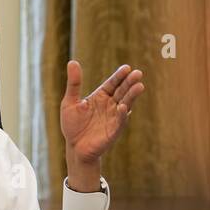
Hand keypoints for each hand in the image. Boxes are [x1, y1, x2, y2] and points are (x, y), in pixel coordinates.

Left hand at [60, 61, 143, 188]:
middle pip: (121, 91)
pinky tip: (124, 107)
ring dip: (132, 96)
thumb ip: (74, 83)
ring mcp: (113, 117)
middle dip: (129, 83)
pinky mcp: (114, 130)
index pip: (112, 84)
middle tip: (138, 73)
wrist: (75, 147)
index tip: (126, 68)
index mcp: (100, 96)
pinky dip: (122, 115)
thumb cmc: (72, 124)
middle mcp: (110, 105)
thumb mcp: (70, 102)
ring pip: (125, 104)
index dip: (119, 76)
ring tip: (139, 86)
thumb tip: (72, 61)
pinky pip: (119, 121)